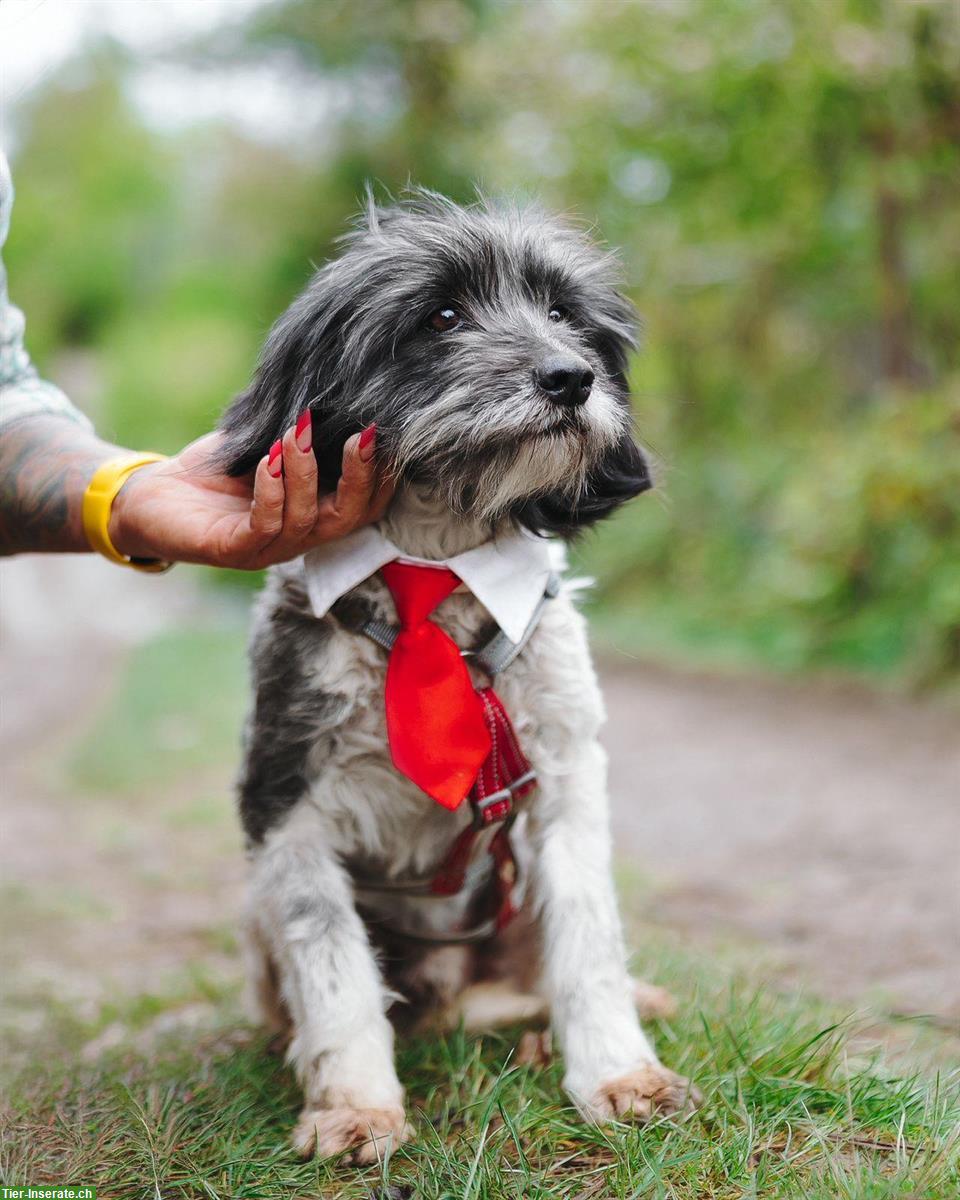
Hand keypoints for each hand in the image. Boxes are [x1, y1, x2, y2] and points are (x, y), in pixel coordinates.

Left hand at [108, 420, 392, 568]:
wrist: (152, 495)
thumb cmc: (216, 469)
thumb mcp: (266, 442)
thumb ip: (300, 429)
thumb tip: (331, 385)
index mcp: (314, 513)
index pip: (365, 504)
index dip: (383, 475)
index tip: (385, 432)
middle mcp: (299, 537)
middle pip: (349, 517)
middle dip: (361, 477)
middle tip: (363, 435)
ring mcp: (268, 549)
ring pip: (306, 519)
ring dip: (306, 473)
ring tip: (298, 432)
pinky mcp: (232, 551)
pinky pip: (263, 526)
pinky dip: (272, 492)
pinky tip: (269, 460)